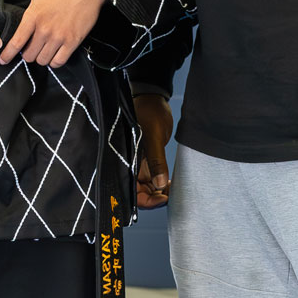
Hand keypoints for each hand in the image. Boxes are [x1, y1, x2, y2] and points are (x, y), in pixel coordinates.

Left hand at [0, 0, 104, 66]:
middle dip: (27, 54)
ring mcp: (59, 37)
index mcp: (33, 15)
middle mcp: (45, 29)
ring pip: (43, 61)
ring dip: (40, 57)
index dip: (7, 54)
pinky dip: (54, 61)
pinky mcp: (73, 41)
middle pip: (29, 56)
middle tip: (30, 48)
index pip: (16, 42)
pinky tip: (53, 54)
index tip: (3, 60)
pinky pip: (59, 62)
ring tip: (42, 50)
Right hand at [133, 93, 172, 208]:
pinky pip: (153, 178)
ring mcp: (138, 163)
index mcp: (124, 159)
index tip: (162, 199)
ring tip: (173, 190)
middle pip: (138, 193)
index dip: (144, 200)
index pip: (130, 189)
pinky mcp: (147, 160)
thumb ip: (156, 161)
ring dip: (159, 192)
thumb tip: (161, 185)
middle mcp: (130, 164)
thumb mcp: (153, 136)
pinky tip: (172, 184)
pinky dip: (162, 183)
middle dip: (153, 199)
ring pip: (146, 188)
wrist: (154, 98)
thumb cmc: (149, 111)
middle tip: (170, 196)